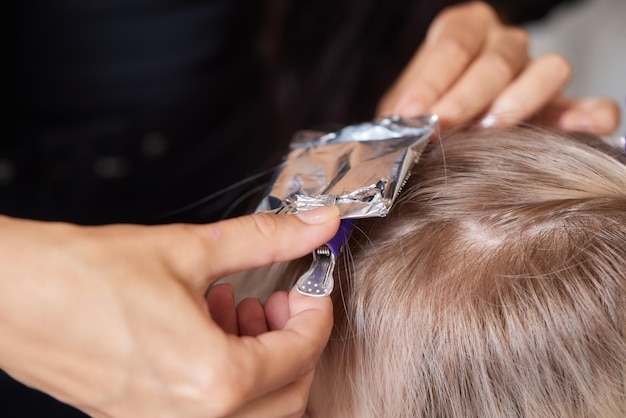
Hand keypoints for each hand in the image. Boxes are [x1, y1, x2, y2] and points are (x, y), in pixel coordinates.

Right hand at [0, 207, 339, 417]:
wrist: (12, 294)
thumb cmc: (84, 276)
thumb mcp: (192, 249)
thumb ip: (267, 238)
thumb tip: (315, 223)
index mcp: (213, 380)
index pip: (301, 354)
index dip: (316, 312)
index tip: (310, 285)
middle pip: (288, 393)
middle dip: (293, 340)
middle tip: (277, 298)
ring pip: (254, 410)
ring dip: (261, 359)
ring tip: (237, 306)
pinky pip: (212, 412)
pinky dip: (227, 374)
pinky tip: (205, 324)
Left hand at [377, 1, 619, 134]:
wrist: (448, 126)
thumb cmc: (426, 111)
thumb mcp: (408, 104)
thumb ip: (404, 111)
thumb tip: (389, 131)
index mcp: (465, 30)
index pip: (453, 44)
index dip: (431, 79)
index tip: (412, 113)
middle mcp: (505, 44)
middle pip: (497, 60)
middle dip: (466, 97)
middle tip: (442, 126)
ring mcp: (538, 71)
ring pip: (549, 69)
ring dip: (520, 101)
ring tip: (492, 127)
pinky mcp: (562, 107)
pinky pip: (592, 105)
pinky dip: (589, 116)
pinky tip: (577, 130)